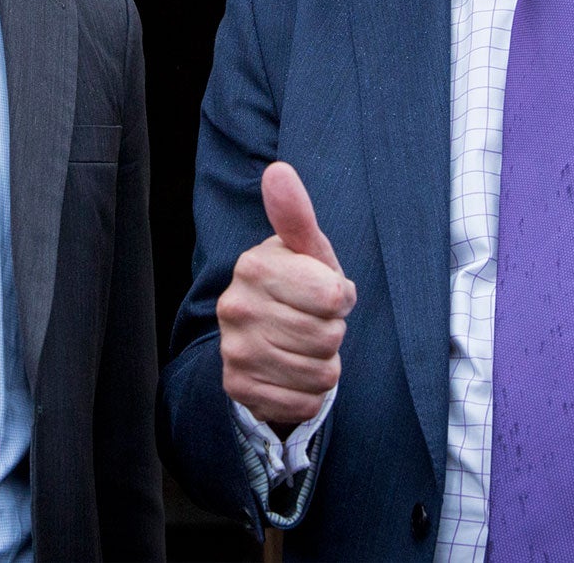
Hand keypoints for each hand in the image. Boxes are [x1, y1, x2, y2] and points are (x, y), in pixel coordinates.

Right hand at [217, 162, 354, 429]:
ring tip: (303, 348)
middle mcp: (235, 307)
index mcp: (254, 266)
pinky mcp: (238, 388)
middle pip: (329, 337)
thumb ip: (296, 214)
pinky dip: (309, 395)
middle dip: (332, 334)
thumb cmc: (298, 287)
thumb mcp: (306, 252)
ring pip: (321, 374)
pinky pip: (304, 403)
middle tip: (311, 323)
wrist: (263, 339)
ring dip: (323, 366)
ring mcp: (234, 350)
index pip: (333, 298)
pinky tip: (292, 374)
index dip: (340, 299)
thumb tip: (278, 170)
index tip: (323, 293)